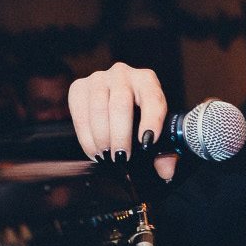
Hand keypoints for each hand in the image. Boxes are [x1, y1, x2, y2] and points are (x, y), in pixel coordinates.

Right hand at [67, 62, 177, 181]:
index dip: (151, 121)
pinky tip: (94, 150)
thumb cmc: (140, 118)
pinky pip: (79, 111)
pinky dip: (85, 135)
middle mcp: (123, 74)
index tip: (147, 142)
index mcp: (148, 81)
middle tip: (122, 157)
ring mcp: (99, 78)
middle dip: (120, 135)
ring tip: (106, 156)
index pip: (153, 99)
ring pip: (98, 108)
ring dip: (101, 137)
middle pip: (121, 104)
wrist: (118, 104)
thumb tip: (166, 171)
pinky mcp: (79, 87)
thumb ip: (165, 152)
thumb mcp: (156, 132)